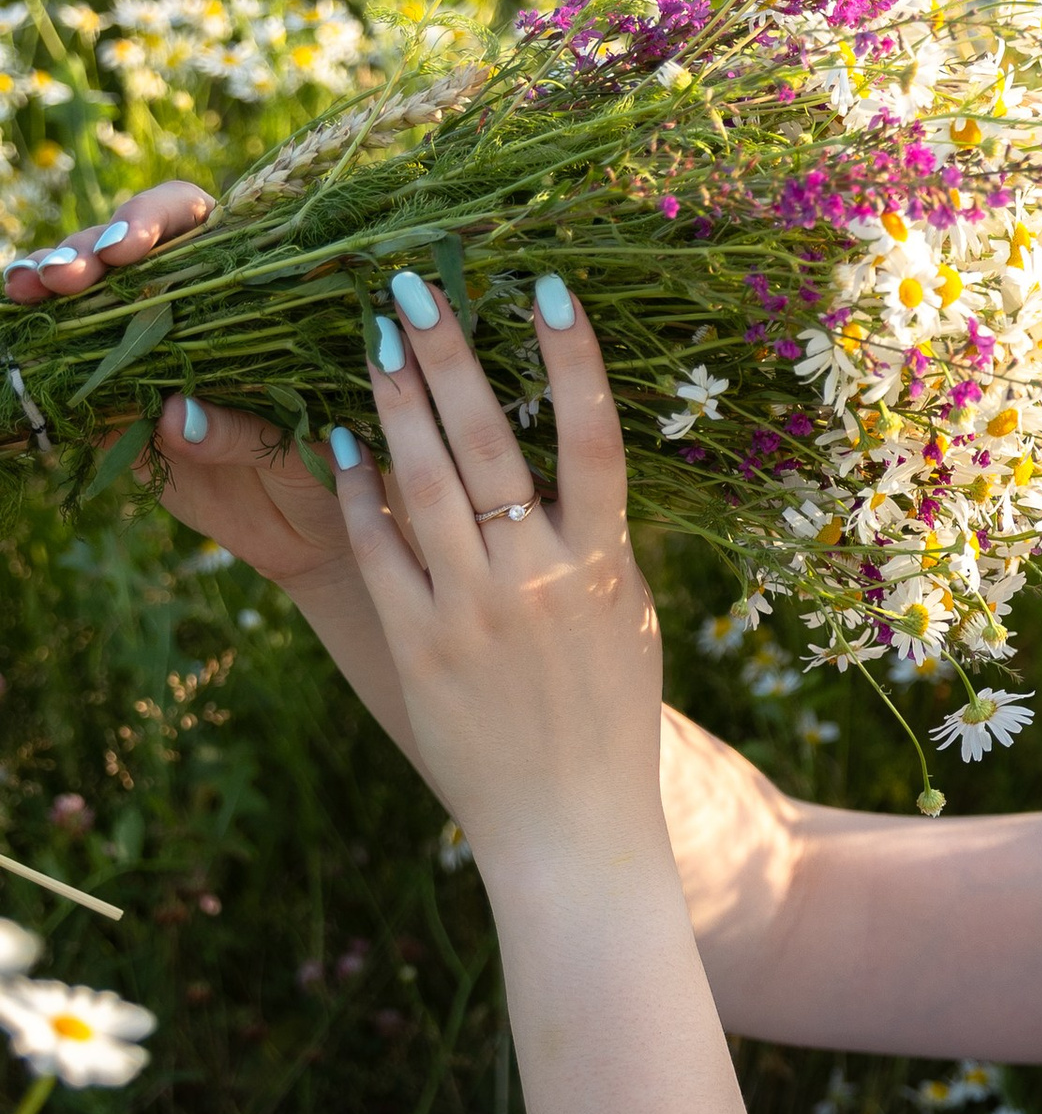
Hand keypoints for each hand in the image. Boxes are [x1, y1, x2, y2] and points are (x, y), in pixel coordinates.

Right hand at [4, 180, 367, 604]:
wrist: (319, 531)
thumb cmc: (342, 465)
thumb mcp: (312, 447)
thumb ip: (246, 428)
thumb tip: (176, 414)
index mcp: (251, 289)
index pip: (197, 224)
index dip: (157, 220)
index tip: (129, 247)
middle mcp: (191, 307)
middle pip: (125, 249)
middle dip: (87, 249)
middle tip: (66, 276)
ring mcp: (145, 351)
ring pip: (86, 300)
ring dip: (50, 281)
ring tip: (28, 288)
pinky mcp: (114, 405)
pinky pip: (66, 371)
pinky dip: (35, 349)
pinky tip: (13, 332)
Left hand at [334, 274, 665, 888]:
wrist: (571, 828)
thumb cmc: (609, 722)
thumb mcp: (627, 621)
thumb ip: (597, 544)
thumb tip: (572, 466)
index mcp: (603, 566)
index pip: (595, 439)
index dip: (573, 359)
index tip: (546, 287)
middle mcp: (538, 578)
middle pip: (491, 441)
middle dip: (451, 356)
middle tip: (414, 285)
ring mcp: (472, 610)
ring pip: (425, 483)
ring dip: (396, 403)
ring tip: (375, 338)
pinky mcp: (419, 645)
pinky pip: (380, 549)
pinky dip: (361, 491)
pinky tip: (342, 441)